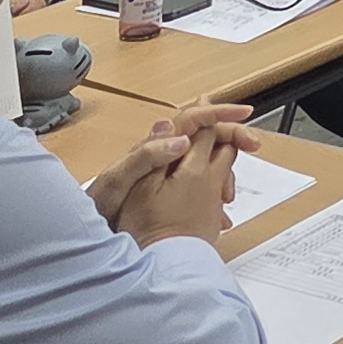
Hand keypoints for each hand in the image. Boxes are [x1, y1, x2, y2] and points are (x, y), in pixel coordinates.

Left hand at [88, 102, 256, 224]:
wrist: (87, 231)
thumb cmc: (98, 204)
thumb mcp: (119, 179)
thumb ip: (146, 156)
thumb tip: (180, 139)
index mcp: (155, 145)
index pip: (194, 119)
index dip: (220, 112)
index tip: (245, 114)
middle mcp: (164, 153)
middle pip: (207, 135)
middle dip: (233, 138)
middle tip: (254, 147)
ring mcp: (168, 172)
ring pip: (208, 161)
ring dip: (225, 173)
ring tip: (228, 198)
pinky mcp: (169, 190)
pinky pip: (201, 185)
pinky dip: (214, 195)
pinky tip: (219, 215)